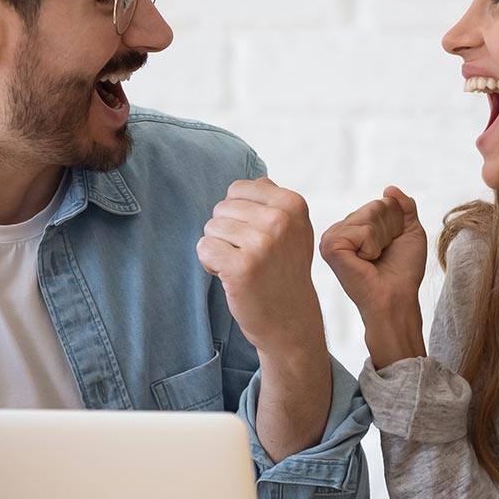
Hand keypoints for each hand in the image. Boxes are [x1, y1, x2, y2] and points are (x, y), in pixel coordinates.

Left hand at [196, 177, 326, 359]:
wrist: (290, 320)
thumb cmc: (284, 272)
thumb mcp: (294, 230)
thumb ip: (274, 201)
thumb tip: (257, 178)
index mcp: (292, 204)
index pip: (238, 189)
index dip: (238, 214)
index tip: (256, 237)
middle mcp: (280, 220)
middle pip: (221, 208)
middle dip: (227, 233)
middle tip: (250, 257)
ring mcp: (262, 243)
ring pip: (210, 228)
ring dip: (219, 249)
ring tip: (242, 267)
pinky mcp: (242, 267)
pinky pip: (204, 248)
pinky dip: (210, 264)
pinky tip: (231, 277)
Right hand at [319, 187, 427, 367]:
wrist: (397, 298)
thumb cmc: (403, 272)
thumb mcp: (409, 232)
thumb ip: (403, 207)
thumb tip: (390, 188)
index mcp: (353, 227)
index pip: (380, 203)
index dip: (395, 224)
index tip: (389, 248)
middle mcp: (338, 231)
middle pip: (374, 206)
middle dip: (389, 230)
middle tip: (383, 255)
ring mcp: (331, 238)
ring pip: (369, 216)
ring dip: (381, 239)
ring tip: (374, 259)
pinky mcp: (330, 247)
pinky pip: (362, 229)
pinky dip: (372, 245)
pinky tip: (364, 261)